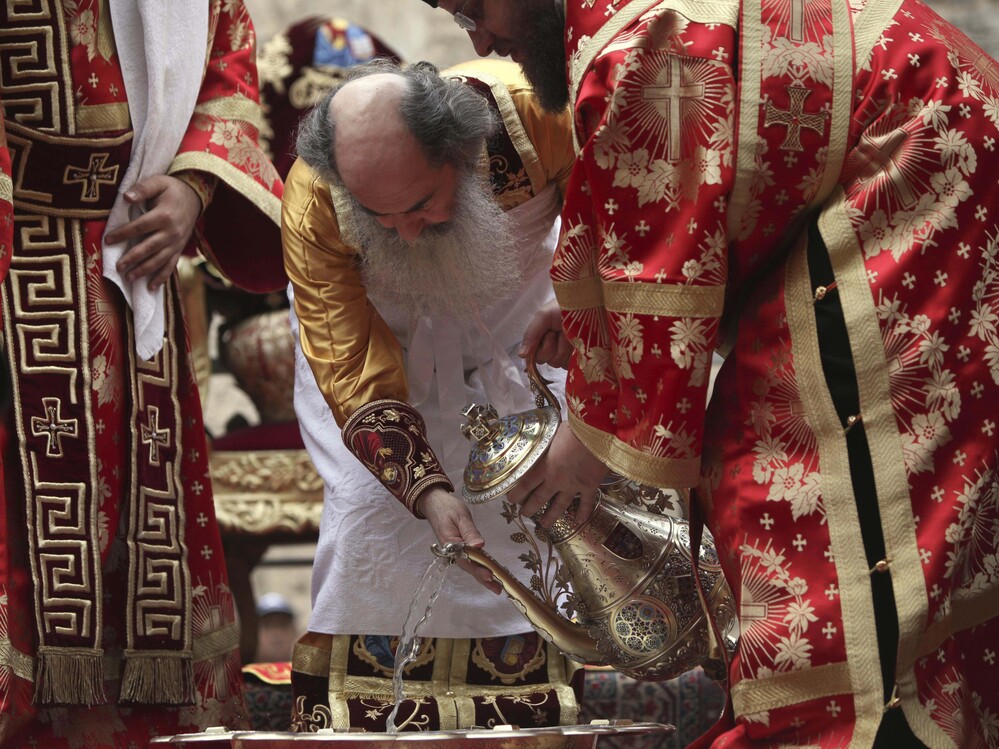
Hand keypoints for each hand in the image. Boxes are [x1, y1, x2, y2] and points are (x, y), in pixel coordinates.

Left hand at [105, 174, 201, 290]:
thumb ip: (142, 189)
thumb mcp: (158, 182)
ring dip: (144, 270)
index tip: (108, 240)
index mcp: (164, 216)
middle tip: (118, 267)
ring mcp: (176, 243)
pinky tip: (151, 287)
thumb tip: (125, 197)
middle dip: (133, 258)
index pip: (140, 227)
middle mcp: (171, 232)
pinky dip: (162, 277)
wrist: (195, 197)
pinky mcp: (179, 249)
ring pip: (159, 260)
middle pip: (149, 248)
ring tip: (129, 278)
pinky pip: (171, 265)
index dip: (123, 234)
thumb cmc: (172, 189)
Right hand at [417, 486, 500, 593]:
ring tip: (497, 585)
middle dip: (483, 578)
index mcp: (450, 544)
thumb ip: (470, 531)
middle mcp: (452, 551)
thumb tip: (480, 545)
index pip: (465, 560)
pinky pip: (470, 559)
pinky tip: (489, 571)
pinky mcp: (459, 548)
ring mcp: (455, 551)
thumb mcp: (460, 516)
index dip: (478, 569)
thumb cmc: (447, 508)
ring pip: (470, 565)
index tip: (490, 576)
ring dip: (482, 575)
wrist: (434, 503)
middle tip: (498, 589)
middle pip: (469, 567)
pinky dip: (480, 566)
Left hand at [506, 422, 605, 528]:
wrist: (599, 433)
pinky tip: (578, 521)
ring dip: (551, 516)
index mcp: (544, 466)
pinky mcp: (590, 486)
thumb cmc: (574, 429)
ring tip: (544, 525)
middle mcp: (556, 479)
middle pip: (539, 499)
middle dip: (530, 508)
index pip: (525, 484)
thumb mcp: (552, 434)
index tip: (511, 500)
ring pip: (560, 505)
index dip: (517, 494)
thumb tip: (537, 438)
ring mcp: (574, 485)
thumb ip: (545, 443)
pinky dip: (582, 513)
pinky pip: (585, 503)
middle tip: (524, 514)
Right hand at [518, 299, 571, 368]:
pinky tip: (576, 343)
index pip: (532, 353)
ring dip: (562, 348)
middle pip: (543, 359)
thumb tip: (521, 355)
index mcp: (539, 338)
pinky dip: (572, 354)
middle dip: (550, 345)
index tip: (548, 333)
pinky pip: (568, 364)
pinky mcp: (575, 360)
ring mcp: (563, 355)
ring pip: (555, 363)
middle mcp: (549, 348)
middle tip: (558, 331)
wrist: (586, 306)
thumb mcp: (543, 316)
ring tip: (569, 334)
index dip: (539, 346)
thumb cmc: (564, 308)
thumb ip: (531, 334)